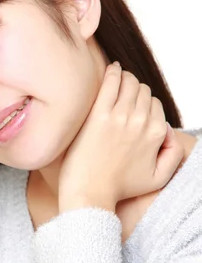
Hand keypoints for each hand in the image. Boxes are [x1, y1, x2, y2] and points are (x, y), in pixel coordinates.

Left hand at [58, 62, 184, 211]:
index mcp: (156, 134)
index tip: (133, 107)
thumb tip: (169, 133)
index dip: (144, 105)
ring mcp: (120, 116)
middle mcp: (141, 122)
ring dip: (126, 78)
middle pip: (143, 92)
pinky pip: (111, 82)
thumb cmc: (120, 188)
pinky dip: (114, 72)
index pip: (156, 105)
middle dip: (135, 91)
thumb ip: (174, 155)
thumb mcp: (158, 178)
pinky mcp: (99, 114)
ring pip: (130, 83)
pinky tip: (111, 70)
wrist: (89, 193)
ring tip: (118, 79)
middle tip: (123, 93)